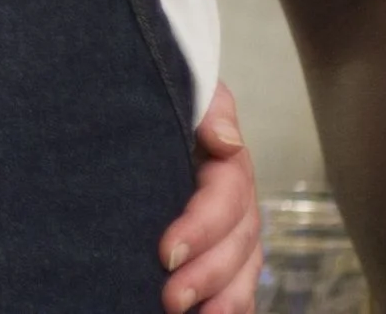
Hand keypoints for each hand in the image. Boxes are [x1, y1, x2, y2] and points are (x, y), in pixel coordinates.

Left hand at [160, 85, 262, 313]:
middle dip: (207, 275)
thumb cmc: (157, 100)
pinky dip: (235, 304)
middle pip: (238, 241)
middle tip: (170, 300)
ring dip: (224, 299)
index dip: (201, 226)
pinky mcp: (222, 249)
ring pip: (244, 268)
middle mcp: (237, 197)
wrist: (140, 111)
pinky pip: (240, 283)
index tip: (167, 253)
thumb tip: (225, 141)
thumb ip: (208, 108)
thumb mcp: (185, 93)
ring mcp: (233, 226)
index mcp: (226, 161)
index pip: (225, 195)